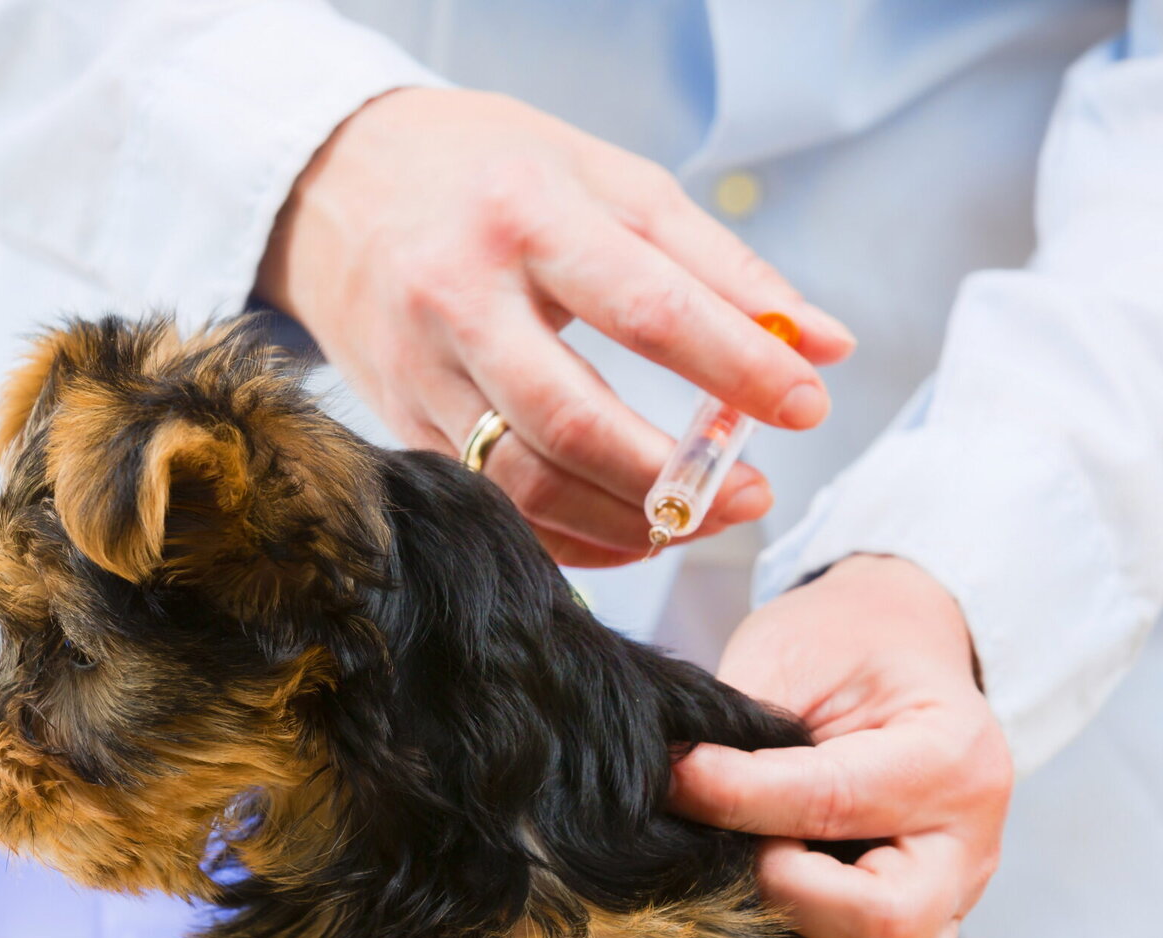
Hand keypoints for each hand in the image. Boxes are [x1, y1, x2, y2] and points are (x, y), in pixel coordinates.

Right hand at [255, 88, 853, 565]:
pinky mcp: (404, 424)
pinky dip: (571, 539)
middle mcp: (460, 299)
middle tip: (752, 493)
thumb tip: (824, 344)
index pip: (647, 308)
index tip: (806, 404)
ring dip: (626, 521)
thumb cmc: (493, 174)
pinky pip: (493, 504)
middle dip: (673, 475)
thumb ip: (720, 264)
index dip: (735, 367)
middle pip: (573, 419)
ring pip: (525, 482)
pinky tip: (631, 534)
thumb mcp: (609, 180)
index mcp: (525, 216)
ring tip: (698, 518)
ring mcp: (421, 372)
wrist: (338, 184)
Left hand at [667, 555, 1011, 937]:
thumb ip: (745, 732)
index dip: (736, 800)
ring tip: (753, 903)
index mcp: (951, 758)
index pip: (834, 804)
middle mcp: (969, 847)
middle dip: (783, 896)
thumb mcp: (795, 654)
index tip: (677, 777)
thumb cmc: (845, 647)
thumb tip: (672, 794)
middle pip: (885, 926)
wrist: (903, 649)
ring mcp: (955, 907)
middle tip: (734, 854)